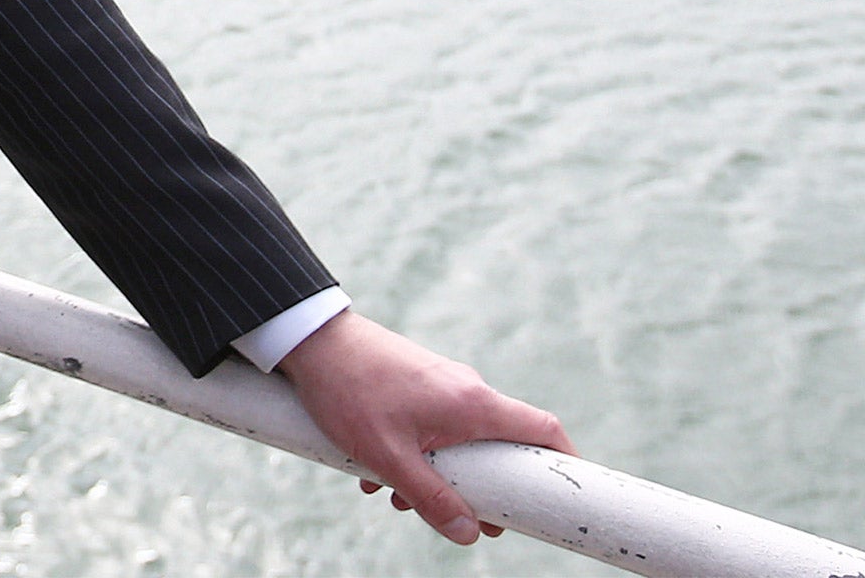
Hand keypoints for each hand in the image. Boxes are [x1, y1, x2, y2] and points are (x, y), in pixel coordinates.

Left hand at [277, 310, 573, 545]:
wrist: (310, 340)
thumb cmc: (349, 392)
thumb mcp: (389, 457)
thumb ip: (430, 498)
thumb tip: (469, 534)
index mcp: (474, 404)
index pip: (543, 430)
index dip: (565, 463)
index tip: (565, 496)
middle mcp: (466, 388)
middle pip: (500, 444)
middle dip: (485, 487)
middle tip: (470, 519)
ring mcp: (441, 382)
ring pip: (459, 439)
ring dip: (437, 474)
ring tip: (396, 499)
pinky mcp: (416, 381)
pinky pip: (432, 425)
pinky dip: (415, 452)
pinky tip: (373, 473)